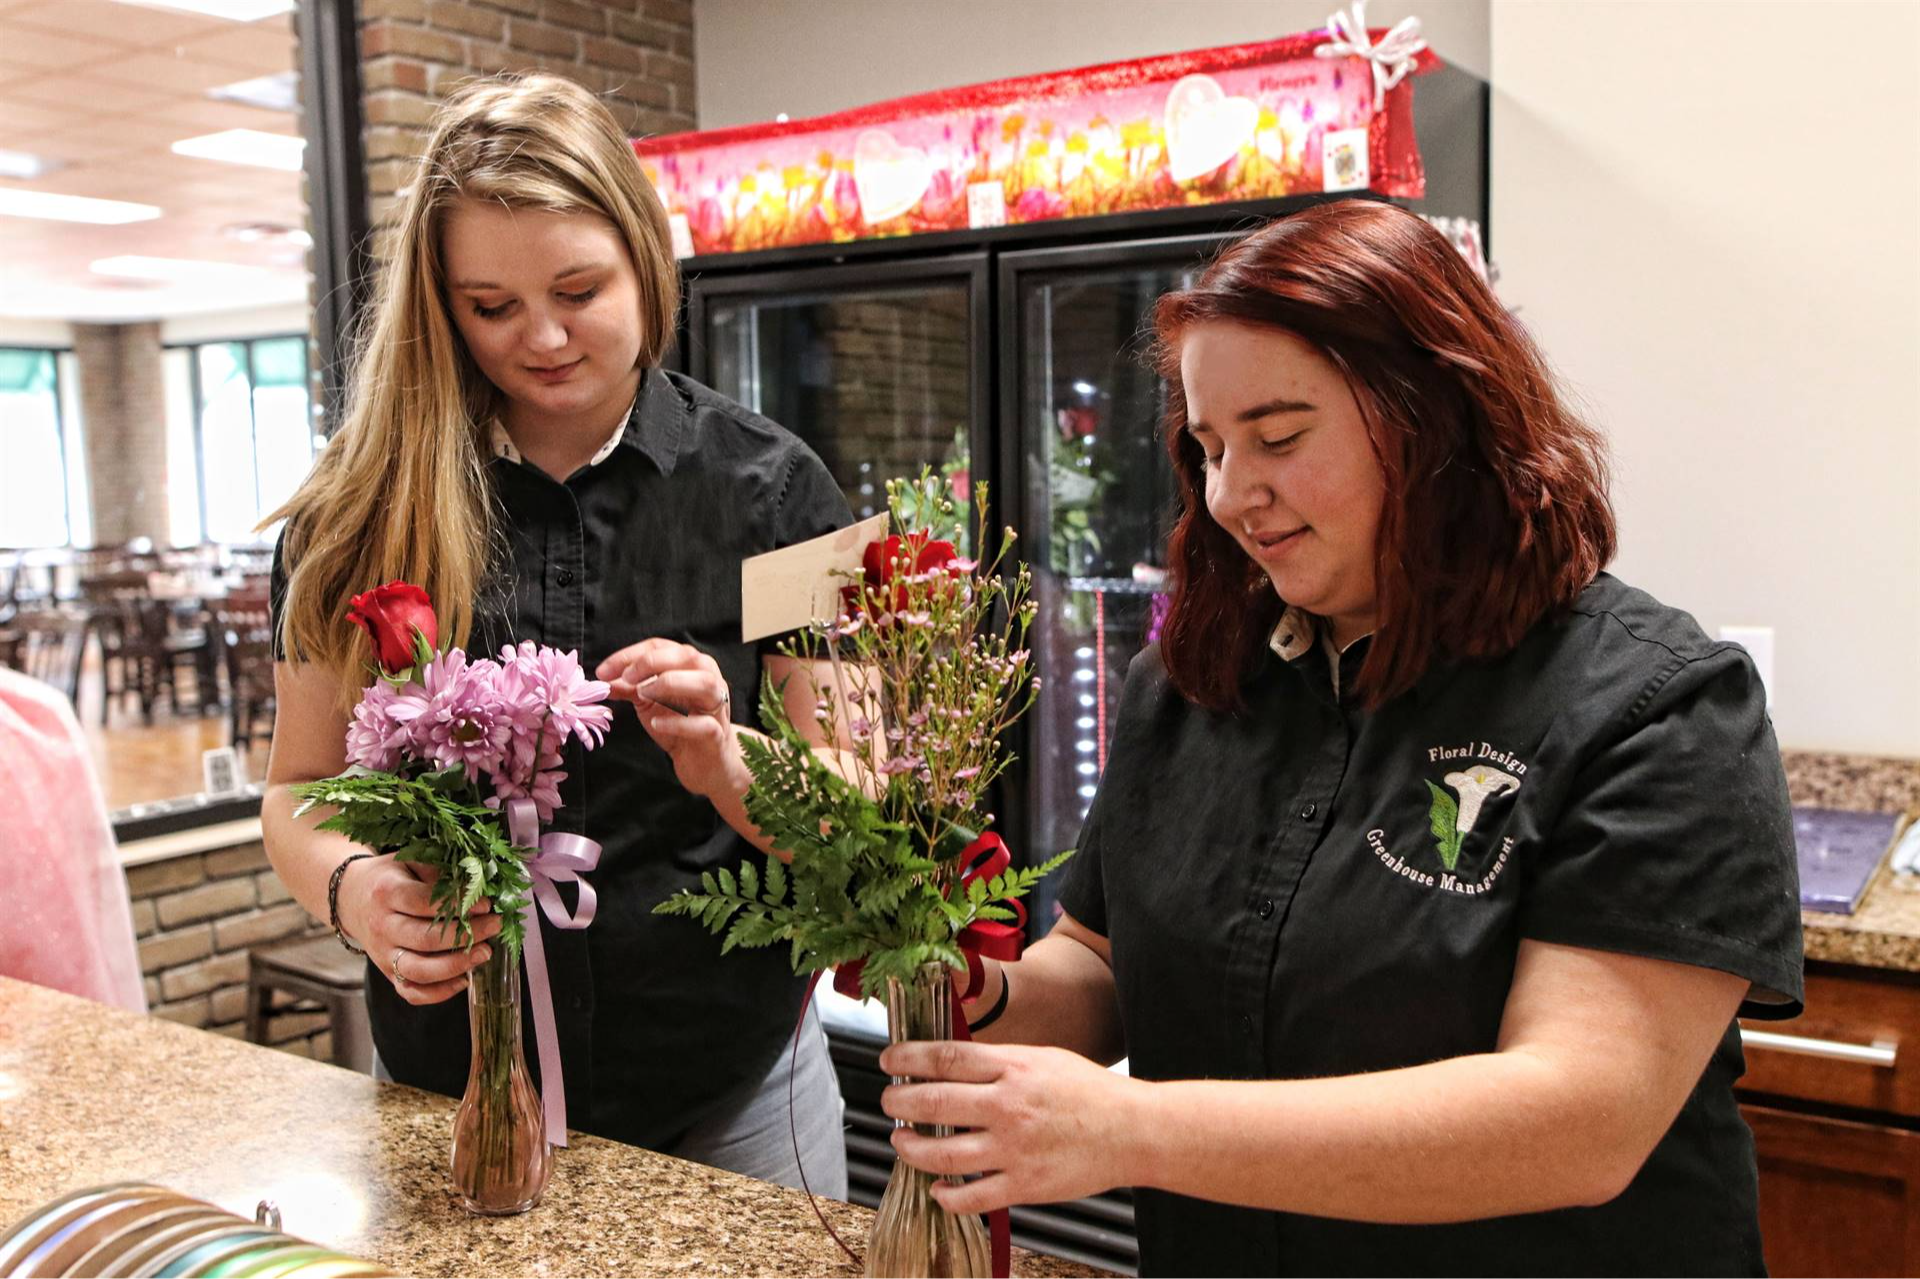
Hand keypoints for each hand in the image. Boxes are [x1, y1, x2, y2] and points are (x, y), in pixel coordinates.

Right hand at [335, 855, 501, 1005]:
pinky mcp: (387, 973)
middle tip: (494, 926)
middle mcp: (382, 926)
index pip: (423, 903)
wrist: (351, 897)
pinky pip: (411, 992)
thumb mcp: (410, 861)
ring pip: (419, 971)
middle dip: (466, 935)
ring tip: (485, 954)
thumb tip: (476, 886)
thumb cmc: (390, 877)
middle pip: (425, 940)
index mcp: (387, 892)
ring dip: (456, 966)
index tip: (486, 904)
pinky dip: (438, 992)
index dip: (457, 905)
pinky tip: (464, 979)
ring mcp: (383, 954)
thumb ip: (439, 872)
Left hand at [596, 638, 742, 799]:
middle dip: (651, 662)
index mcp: (690, 665)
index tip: (604, 671)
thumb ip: (628, 688)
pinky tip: (657, 724)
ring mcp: (716, 706)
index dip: (630, 655)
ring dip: (670, 683)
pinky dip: (679, 723)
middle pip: (686, 656)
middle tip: (625, 677)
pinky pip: (704, 724)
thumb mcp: (649, 702)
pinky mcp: (717, 734)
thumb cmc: (679, 725)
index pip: (661, 646)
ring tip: (643, 694)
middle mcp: (708, 679)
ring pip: (704, 682)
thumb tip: (602, 679)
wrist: (703, 762)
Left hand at [880, 1040, 1148, 1214]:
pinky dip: (945, 1195)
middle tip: (889, 1101)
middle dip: (899, 1102)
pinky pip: (970, 1198)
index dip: (908, 1059)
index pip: (945, 1058)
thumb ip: (998, 1061)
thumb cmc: (1089, 1092)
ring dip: (911, 1149)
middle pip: (934, 1103)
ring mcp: (1014, 1149)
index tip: (888, 1061)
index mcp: (1014, 1068)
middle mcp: (1009, 1107)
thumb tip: (950, 1064)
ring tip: (901, 1141)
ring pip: (942, 1155)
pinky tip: (937, 1187)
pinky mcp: (1024, 1185)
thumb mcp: (1042, 1058)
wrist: (1132, 1131)